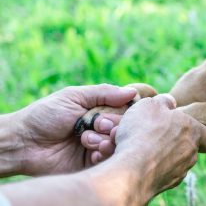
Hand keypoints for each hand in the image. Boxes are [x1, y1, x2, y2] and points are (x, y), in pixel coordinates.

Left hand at [14, 84, 137, 175]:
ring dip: (106, 140)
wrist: (23, 142)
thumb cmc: (45, 115)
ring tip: (88, 140)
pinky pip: (108, 160)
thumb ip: (104, 93)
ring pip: (118, 143)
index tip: (121, 110)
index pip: (126, 108)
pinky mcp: (91, 163)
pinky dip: (102, 154)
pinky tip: (91, 152)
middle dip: (114, 125)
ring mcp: (98, 144)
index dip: (127, 109)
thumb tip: (133, 92)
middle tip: (98, 124)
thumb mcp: (74, 97)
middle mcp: (102, 126)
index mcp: (100, 109)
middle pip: (125, 126)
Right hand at [112, 94, 205, 196]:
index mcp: (193, 129)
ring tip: (145, 149)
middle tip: (157, 137)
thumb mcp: (150, 105)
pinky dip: (158, 168)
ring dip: (166, 155)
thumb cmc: (143, 131)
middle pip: (190, 146)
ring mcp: (182, 169)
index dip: (196, 131)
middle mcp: (192, 151)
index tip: (183, 129)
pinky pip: (167, 173)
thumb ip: (163, 101)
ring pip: (179, 160)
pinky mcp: (170, 183)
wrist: (133, 168)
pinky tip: (143, 163)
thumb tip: (171, 103)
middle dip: (176, 142)